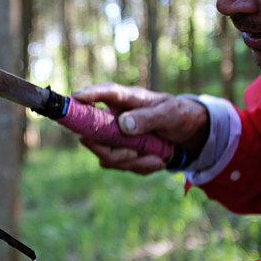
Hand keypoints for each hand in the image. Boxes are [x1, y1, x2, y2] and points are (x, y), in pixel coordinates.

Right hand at [72, 83, 207, 174]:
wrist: (184, 132)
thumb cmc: (175, 114)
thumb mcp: (169, 113)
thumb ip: (148, 117)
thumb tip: (123, 124)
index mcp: (126, 98)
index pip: (105, 92)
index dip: (89, 94)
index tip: (76, 96)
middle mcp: (112, 115)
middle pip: (92, 133)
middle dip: (112, 150)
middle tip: (134, 154)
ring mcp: (112, 134)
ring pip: (105, 155)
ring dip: (132, 162)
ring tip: (157, 159)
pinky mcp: (116, 150)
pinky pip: (118, 164)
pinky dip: (138, 167)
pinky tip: (156, 161)